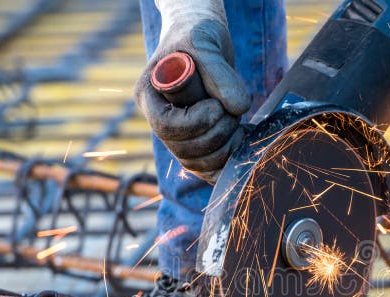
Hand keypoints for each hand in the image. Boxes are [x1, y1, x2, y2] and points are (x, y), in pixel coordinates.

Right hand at [135, 7, 248, 177]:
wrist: (201, 40)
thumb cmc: (197, 36)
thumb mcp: (206, 45)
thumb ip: (220, 74)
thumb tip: (238, 107)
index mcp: (149, 95)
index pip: (166, 126)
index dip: (195, 123)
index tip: (218, 106)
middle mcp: (159, 120)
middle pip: (183, 150)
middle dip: (216, 134)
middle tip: (232, 110)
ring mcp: (176, 136)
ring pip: (197, 163)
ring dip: (224, 147)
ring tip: (235, 118)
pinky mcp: (196, 144)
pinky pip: (208, 168)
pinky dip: (227, 160)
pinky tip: (240, 140)